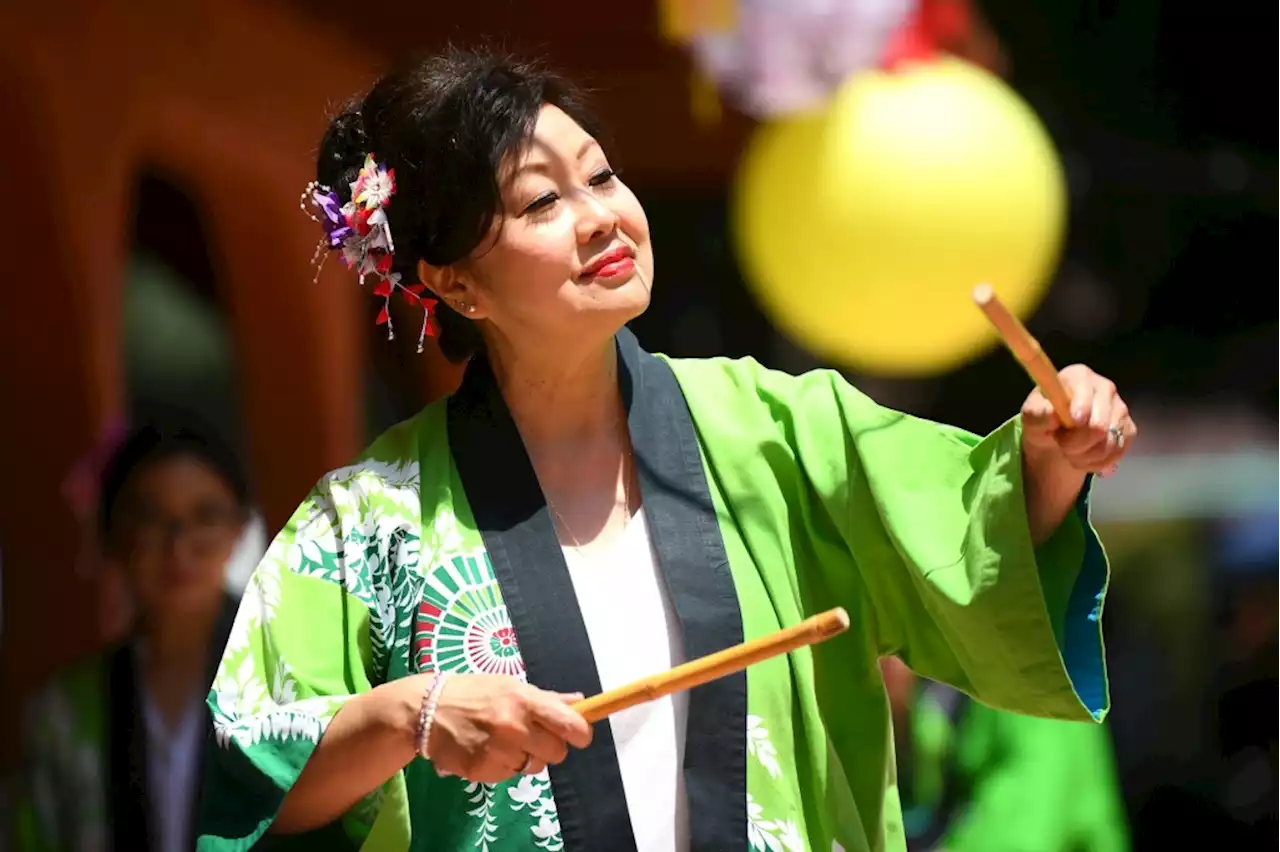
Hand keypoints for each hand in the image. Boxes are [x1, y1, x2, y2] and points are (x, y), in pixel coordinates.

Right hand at [427, 674, 592, 782]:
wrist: (426, 711)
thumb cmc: (474, 694)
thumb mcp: (509, 686)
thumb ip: (546, 698)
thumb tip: (580, 702)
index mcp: (524, 700)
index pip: (570, 724)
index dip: (580, 733)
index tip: (579, 735)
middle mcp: (514, 726)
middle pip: (557, 752)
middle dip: (548, 746)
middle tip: (531, 736)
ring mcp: (498, 751)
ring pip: (533, 767)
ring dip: (524, 758)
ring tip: (502, 742)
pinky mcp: (482, 770)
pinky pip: (508, 776)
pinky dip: (502, 767)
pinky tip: (486, 751)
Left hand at [1021, 364, 1136, 475]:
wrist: (1055, 434)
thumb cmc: (1043, 417)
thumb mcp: (1031, 414)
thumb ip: (1039, 413)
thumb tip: (1053, 414)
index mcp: (1079, 376)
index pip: (1087, 393)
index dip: (1081, 410)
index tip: (1072, 423)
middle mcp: (1105, 388)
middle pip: (1099, 425)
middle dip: (1076, 443)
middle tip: (1061, 444)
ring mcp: (1120, 409)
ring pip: (1109, 443)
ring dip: (1085, 455)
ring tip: (1070, 452)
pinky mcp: (1128, 429)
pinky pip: (1117, 452)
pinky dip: (1098, 462)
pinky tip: (1084, 458)